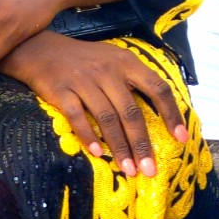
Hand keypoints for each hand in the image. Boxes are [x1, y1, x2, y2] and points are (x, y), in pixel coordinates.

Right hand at [0, 32, 186, 175]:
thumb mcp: (112, 59)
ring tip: (128, 169)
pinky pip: (77, 117)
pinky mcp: (61, 91)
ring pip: (107, 119)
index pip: (157, 88)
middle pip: (131, 112)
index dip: (171, 114)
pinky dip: (88, 136)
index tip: (181, 138)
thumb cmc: (82, 59)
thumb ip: (132, 80)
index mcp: (126, 63)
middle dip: (142, 144)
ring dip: (119, 147)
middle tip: (149, 169)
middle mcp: (107, 71)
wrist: (38, 49)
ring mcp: (83, 81)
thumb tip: (159, 112)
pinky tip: (97, 154)